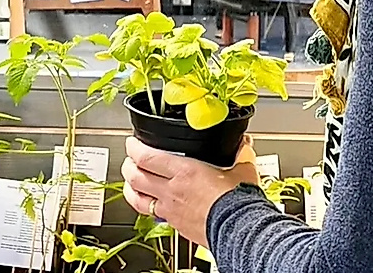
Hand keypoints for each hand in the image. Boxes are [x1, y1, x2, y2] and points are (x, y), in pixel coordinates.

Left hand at [122, 136, 259, 247]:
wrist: (239, 229)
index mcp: (185, 171)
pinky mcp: (175, 225)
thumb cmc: (238, 201)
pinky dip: (145, 206)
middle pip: (136, 177)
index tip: (132, 143)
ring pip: (137, 198)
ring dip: (130, 188)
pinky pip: (151, 214)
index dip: (134, 148)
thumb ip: (240, 154)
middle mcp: (172, 190)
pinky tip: (149, 203)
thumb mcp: (242, 169)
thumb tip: (243, 144)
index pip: (147, 157)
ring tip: (130, 181)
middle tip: (129, 159)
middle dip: (128, 166)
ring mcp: (170, 210)